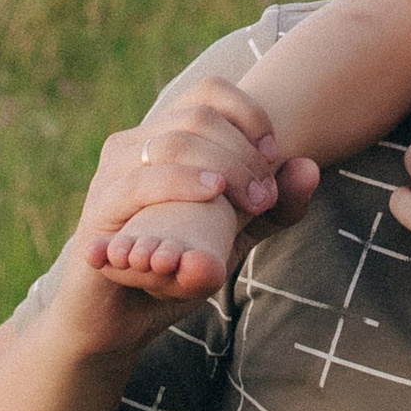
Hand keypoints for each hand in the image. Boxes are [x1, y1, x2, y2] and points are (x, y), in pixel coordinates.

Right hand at [55, 100, 317, 349]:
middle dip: (244, 152)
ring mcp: (112, 173)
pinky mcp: (99, 209)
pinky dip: (182, 184)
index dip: (250, 115)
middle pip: (199, 116)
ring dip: (224, 167)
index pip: (210, 91)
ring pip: (172, 142)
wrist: (121, 319)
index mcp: (165, 137)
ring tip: (252, 200)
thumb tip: (310, 164)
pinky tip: (212, 195)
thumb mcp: (238, 236)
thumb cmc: (178, 268)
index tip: (274, 156)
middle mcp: (135, 143)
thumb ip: (277, 206)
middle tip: (266, 195)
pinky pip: (139, 183)